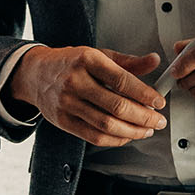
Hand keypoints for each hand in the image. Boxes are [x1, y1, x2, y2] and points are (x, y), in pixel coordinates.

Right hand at [4, 46, 166, 146]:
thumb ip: (128, 61)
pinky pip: (93, 136)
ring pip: (106, 125)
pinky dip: (115, 140)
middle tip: (158, 120)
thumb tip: (154, 61)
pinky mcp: (63, 121)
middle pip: (116, 106)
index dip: (144, 94)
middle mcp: (75, 81)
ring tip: (146, 130)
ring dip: (132, 131)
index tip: (159, 102)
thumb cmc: (70, 63)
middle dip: (143, 117)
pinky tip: (126, 135)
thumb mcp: (98, 55)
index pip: (122, 80)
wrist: (35, 74)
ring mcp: (67, 103)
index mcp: (87, 60)